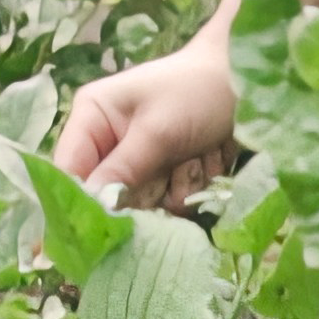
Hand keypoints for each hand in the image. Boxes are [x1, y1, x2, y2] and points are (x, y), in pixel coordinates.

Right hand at [51, 23, 239, 210]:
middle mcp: (109, 141)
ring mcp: (140, 159)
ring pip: (143, 202)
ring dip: (174, 186)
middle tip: (169, 171)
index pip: (69, 169)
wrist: (249, 82)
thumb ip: (122, 170)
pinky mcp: (166, 172)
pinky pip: (169, 200)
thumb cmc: (196, 90)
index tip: (87, 235)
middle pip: (107, 193)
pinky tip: (207, 158)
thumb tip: (91, 210)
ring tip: (195, 155)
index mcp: (92, 116)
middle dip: (143, 190)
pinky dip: (192, 185)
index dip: (75, 203)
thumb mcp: (156, 129)